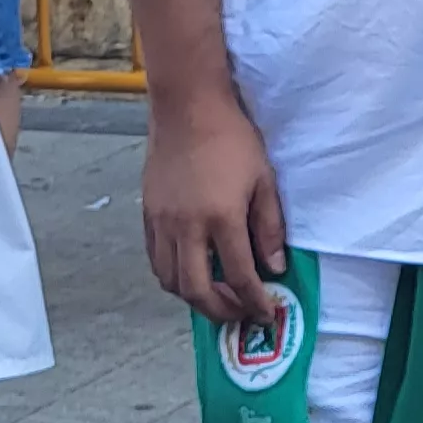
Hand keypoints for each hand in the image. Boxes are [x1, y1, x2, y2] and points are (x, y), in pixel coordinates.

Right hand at [143, 96, 289, 335]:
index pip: (239, 277)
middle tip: (240, 315)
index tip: (266, 313)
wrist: (188, 107)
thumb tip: (275, 267)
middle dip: (222, 312)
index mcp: (221, 218)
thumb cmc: (232, 139)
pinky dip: (173, 277)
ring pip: (170, 281)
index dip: (255, 302)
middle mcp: (186, 227)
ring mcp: (162, 223)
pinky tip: (191, 272)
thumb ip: (269, 227)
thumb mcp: (264, 180)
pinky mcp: (148, 215)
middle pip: (198, 291)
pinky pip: (156, 260)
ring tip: (217, 298)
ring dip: (194, 298)